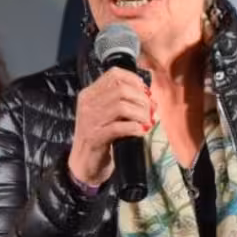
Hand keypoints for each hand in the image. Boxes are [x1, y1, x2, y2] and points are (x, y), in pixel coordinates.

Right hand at [68, 68, 153, 186]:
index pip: (114, 74)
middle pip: (121, 90)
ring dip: (141, 114)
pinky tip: (142, 131)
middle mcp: (87, 103)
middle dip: (141, 99)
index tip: (145, 92)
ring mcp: (90, 120)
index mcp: (89, 94)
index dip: (134, 80)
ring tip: (148, 122)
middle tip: (152, 110)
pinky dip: (135, 128)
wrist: (84, 162)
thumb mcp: (106, 113)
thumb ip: (119, 100)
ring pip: (122, 107)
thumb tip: (148, 94)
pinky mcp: (95, 137)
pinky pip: (120, 127)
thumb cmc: (100, 135)